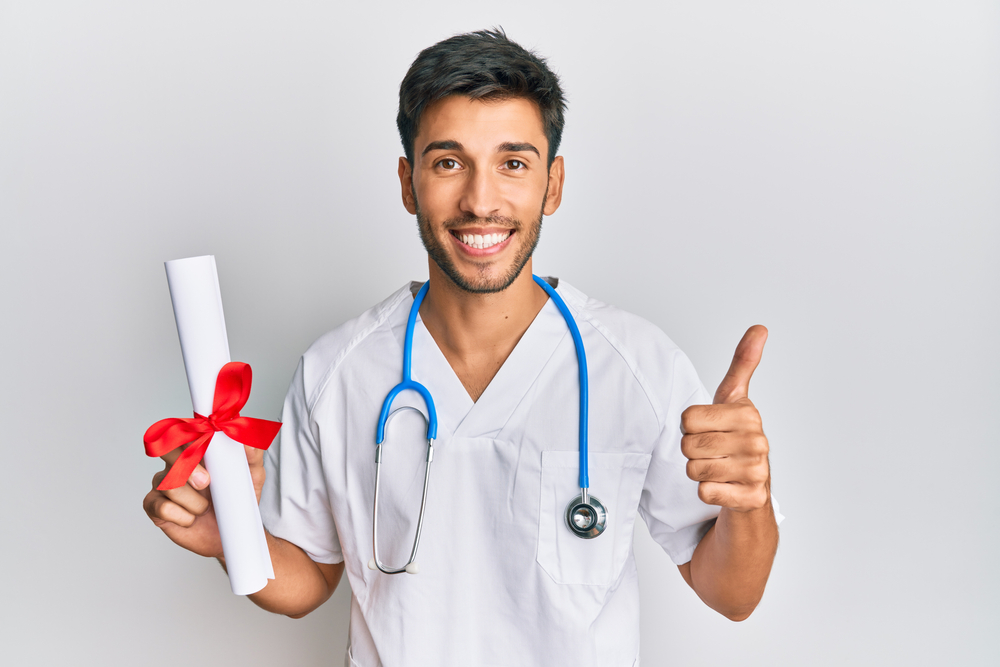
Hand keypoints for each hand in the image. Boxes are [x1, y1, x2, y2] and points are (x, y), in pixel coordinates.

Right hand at [142, 444, 266, 557]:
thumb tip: (247, 441)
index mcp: (197, 450)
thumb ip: (253, 456)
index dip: (191, 436)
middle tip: (206, 483)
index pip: (185, 431)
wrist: (231, 533)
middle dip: (188, 467)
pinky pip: (162, 507)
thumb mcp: (253, 477)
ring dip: (194, 502)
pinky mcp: (154, 506)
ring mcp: (163, 484)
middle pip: (168, 450)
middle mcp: (176, 463)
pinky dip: (183, 516)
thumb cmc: (238, 500)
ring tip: (206, 508)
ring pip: (170, 485)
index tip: (205, 448)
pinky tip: (191, 519)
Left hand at [681, 325, 769, 511]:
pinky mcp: (751, 498)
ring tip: (719, 469)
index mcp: (748, 415)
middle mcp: (757, 441)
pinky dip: (708, 492)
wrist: (751, 490)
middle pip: (688, 445)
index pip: (686, 419)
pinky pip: (705, 492)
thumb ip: (743, 363)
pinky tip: (724, 488)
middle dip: (693, 452)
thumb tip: (760, 327)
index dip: (690, 428)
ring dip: (699, 473)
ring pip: (694, 470)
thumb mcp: (734, 399)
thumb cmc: (736, 440)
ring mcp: (756, 471)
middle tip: (713, 453)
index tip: (710, 430)